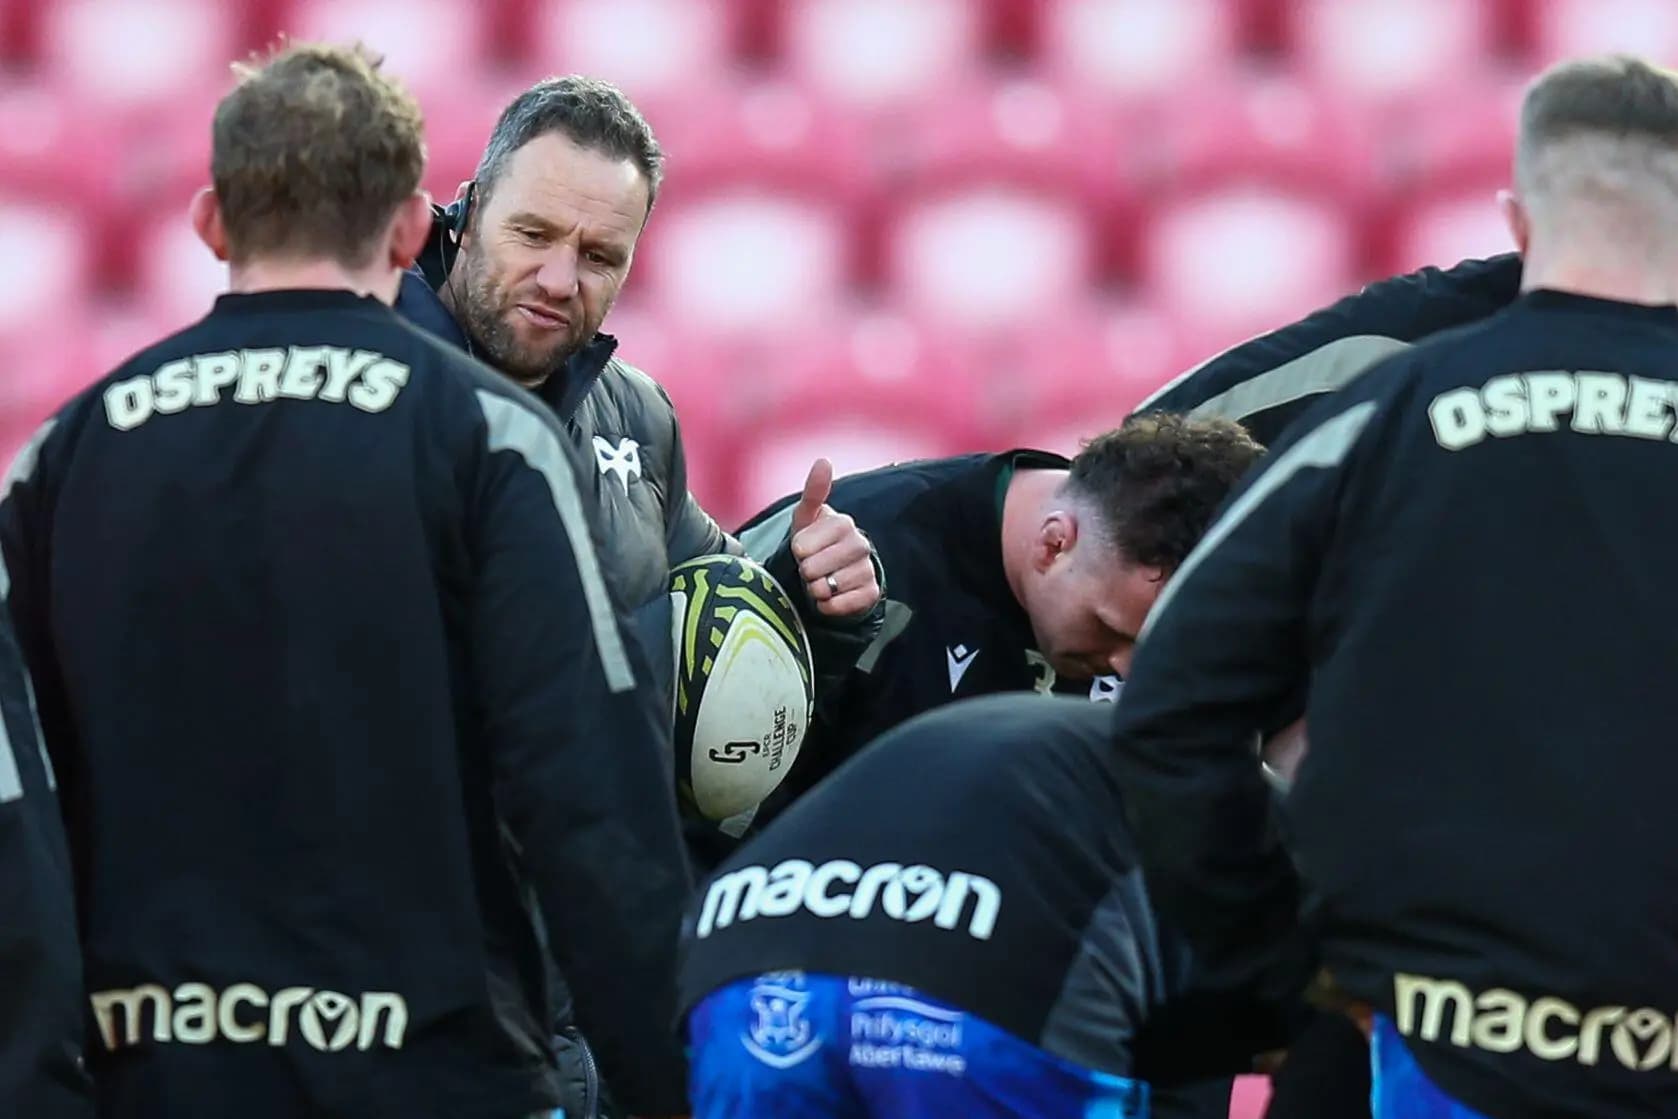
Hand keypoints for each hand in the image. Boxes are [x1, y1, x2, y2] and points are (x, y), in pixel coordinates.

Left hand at [789, 458, 879, 617]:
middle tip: (810, 569)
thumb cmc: (815, 544)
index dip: (797, 552)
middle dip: (805, 572)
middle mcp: (860, 544)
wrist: (833, 576)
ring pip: (829, 587)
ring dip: (816, 589)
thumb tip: (824, 460)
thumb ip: (813, 492)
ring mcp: (868, 568)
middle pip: (815, 567)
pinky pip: (842, 604)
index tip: (801, 551)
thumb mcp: (806, 519)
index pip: (803, 545)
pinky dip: (829, 606)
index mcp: (843, 523)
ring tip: (820, 582)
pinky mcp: (871, 592)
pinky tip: (829, 598)